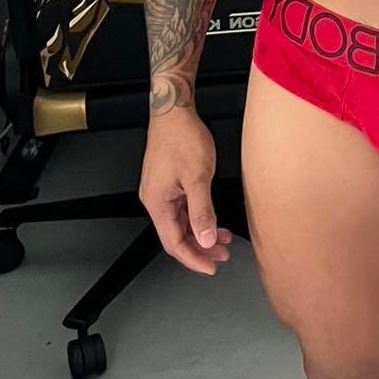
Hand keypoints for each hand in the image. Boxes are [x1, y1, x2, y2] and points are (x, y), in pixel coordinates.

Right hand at [139, 109, 232, 275]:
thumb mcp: (198, 177)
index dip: (193, 258)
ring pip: (181, 223)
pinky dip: (199, 217)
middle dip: (200, 248)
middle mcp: (155, 199)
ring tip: (223, 240)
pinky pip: (183, 209)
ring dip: (201, 233)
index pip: (173, 243)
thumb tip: (207, 238)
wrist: (174, 111)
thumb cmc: (182, 137)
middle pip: (176, 235)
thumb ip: (202, 211)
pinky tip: (213, 220)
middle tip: (221, 256)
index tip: (210, 267)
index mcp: (157, 202)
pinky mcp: (168, 183)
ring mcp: (161, 192)